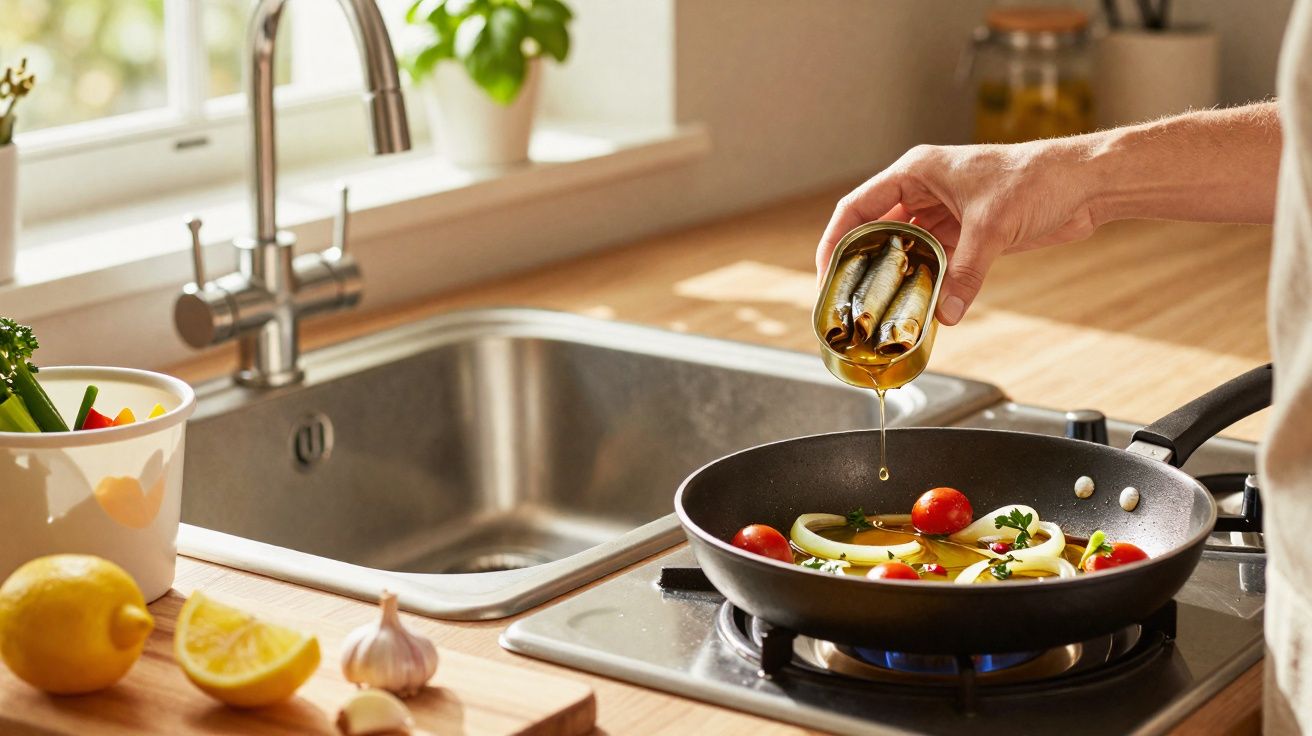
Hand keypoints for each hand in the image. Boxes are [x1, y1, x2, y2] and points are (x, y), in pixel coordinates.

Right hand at [816, 140, 1101, 324]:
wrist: (1086, 184)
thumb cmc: (1040, 179)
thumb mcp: (993, 226)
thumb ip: (966, 272)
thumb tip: (946, 313)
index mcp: (917, 172)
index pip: (859, 207)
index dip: (837, 240)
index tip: (826, 272)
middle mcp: (924, 190)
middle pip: (877, 230)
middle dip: (863, 264)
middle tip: (849, 299)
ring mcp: (944, 213)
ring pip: (905, 249)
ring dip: (896, 277)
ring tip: (881, 308)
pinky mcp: (965, 233)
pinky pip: (933, 262)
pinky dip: (926, 283)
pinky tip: (919, 305)